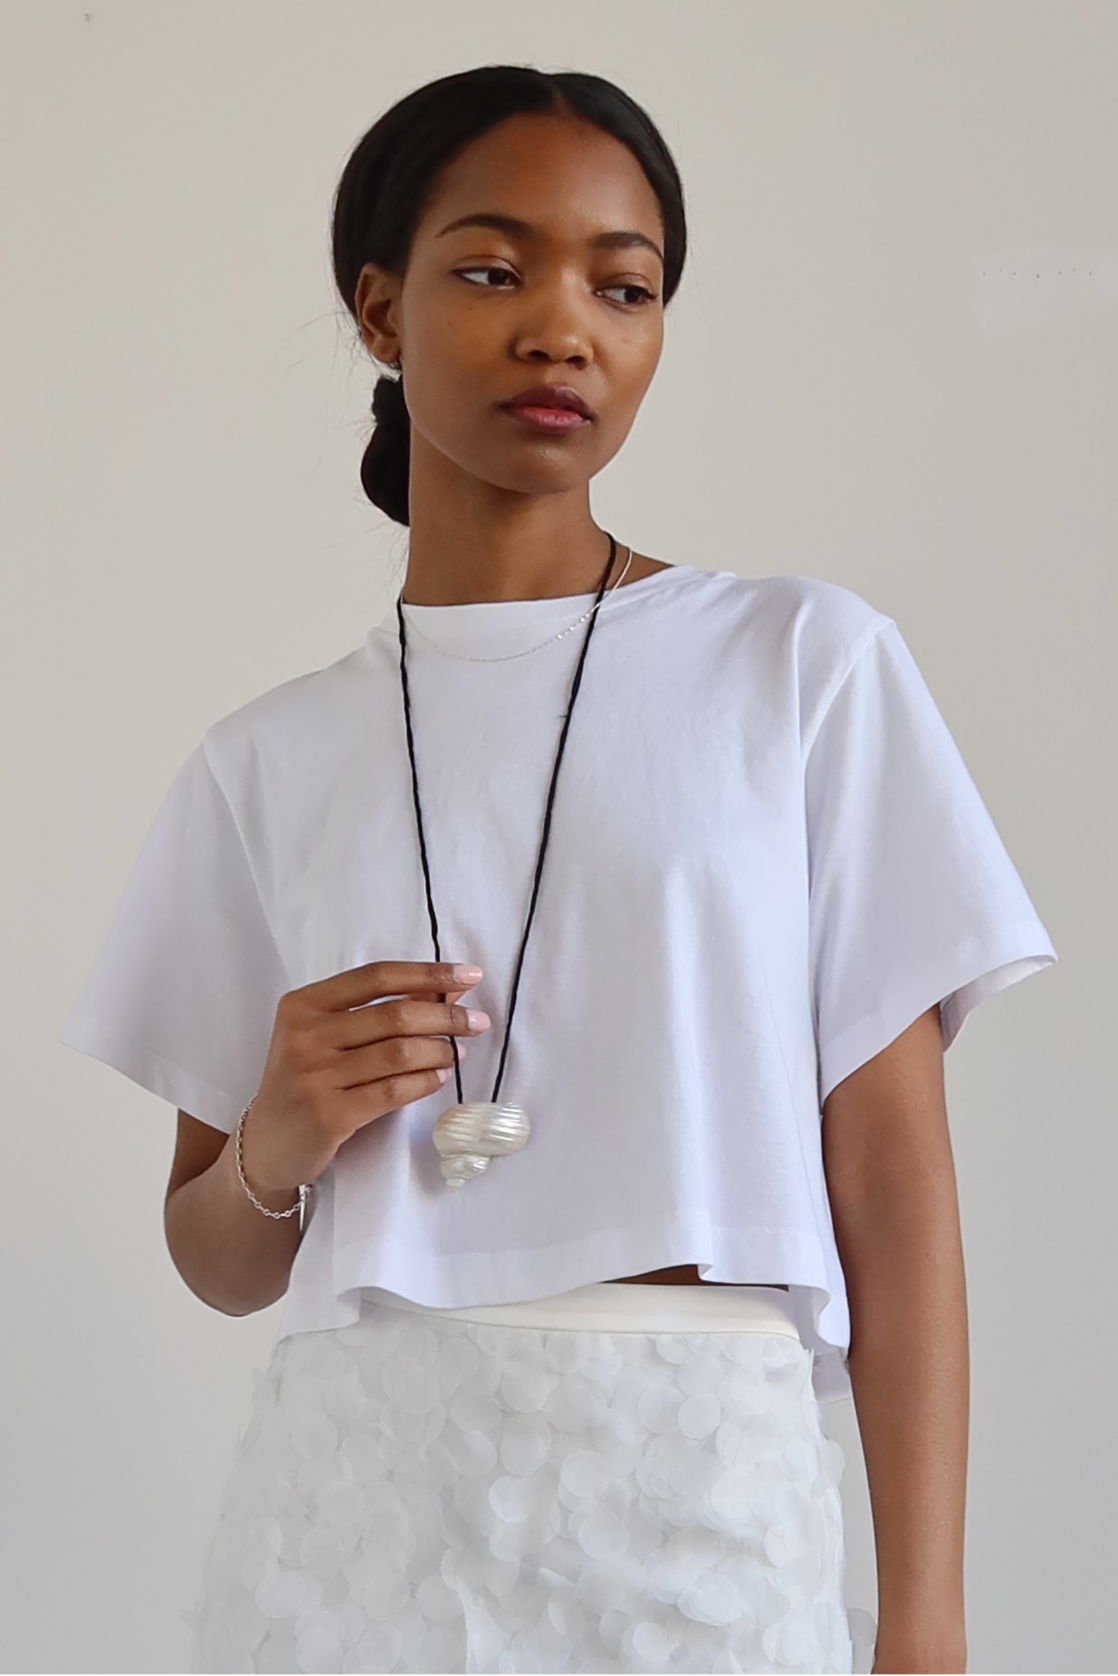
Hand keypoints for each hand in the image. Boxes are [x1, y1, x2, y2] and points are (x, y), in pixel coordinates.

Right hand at [240, 960, 489, 1194]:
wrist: (269, 1143)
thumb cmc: (307, 1080)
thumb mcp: (329, 1037)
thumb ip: (379, 1011)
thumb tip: (445, 991)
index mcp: (303, 1005)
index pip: (376, 977)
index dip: (427, 973)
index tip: (468, 975)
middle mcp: (304, 1036)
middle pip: (394, 1015)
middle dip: (445, 1017)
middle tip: (477, 1022)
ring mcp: (314, 1077)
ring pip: (399, 1053)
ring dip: (440, 1051)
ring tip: (458, 1052)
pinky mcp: (329, 1115)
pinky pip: (393, 1091)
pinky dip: (425, 1081)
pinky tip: (440, 1077)